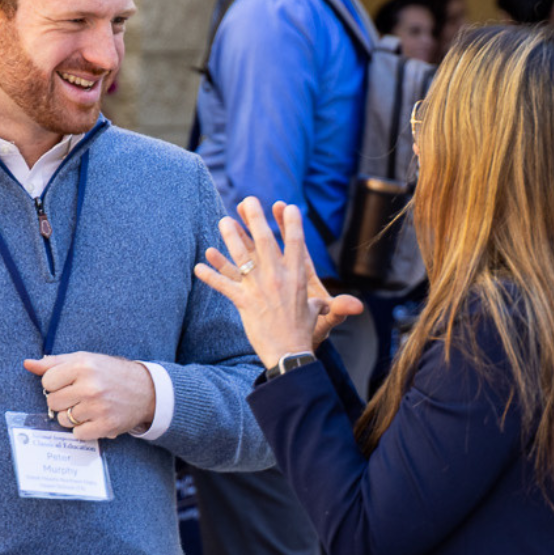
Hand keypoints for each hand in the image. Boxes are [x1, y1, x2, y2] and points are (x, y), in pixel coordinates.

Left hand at [24, 352, 154, 438]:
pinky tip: (95, 418)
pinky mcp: (106, 425)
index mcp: (83, 365)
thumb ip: (55, 363)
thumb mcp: (85, 360)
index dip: (55, 384)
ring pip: (63, 420)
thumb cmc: (111, 373)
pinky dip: (83, 429)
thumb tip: (28, 364)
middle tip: (79, 396)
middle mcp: (90, 386)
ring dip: (72, 416)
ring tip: (88, 407)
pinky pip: (77, 434)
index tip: (69, 383)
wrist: (146, 390)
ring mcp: (98, 407)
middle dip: (62, 401)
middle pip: (52, 402)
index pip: (47, 381)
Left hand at [194, 197, 361, 367]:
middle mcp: (278, 277)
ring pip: (242, 257)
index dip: (291, 223)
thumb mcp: (318, 313)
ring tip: (224, 222)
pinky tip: (199, 266)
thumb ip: (326, 304)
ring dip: (231, 237)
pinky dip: (211, 275)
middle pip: (265, 241)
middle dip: (256, 218)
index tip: (286, 206)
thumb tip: (354, 306)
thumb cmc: (304, 333)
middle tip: (248, 201)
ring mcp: (260, 288)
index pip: (296, 243)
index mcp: (297, 277)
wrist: (290, 354)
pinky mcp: (244, 302)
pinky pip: (224, 284)